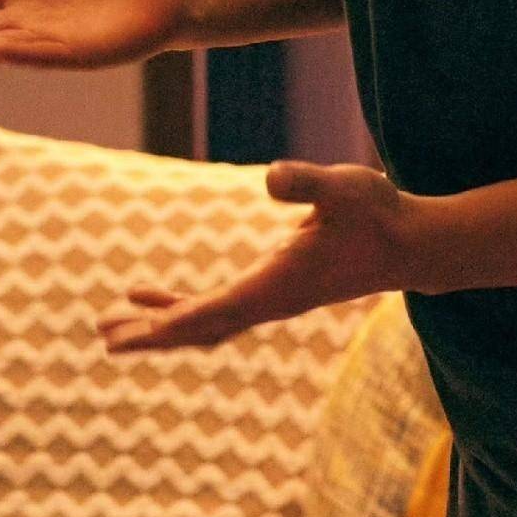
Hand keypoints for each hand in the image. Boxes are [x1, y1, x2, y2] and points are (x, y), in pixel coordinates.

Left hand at [101, 161, 412, 352]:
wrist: (412, 244)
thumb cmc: (377, 215)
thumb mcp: (343, 188)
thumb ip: (306, 182)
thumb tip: (271, 178)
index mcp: (275, 287)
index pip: (210, 314)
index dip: (166, 324)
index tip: (126, 338)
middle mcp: (268, 304)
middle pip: (197, 331)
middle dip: (150, 336)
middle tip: (104, 338)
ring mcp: (271, 301)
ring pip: (203, 326)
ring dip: (159, 327)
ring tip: (112, 327)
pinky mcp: (275, 291)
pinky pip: (215, 310)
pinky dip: (181, 310)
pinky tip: (152, 299)